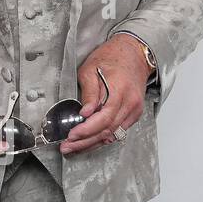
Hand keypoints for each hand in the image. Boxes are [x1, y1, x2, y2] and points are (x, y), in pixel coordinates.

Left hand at [59, 36, 151, 155]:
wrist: (134, 54)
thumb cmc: (111, 58)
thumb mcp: (90, 69)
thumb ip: (89, 92)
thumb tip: (84, 113)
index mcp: (119, 90)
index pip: (102, 119)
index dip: (86, 131)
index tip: (71, 136)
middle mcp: (130, 103)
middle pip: (107, 131)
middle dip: (85, 142)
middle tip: (67, 147)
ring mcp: (135, 110)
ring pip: (113, 134)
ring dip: (93, 143)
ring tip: (75, 147)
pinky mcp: (135, 113)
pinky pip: (119, 131)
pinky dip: (104, 138)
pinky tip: (90, 142)